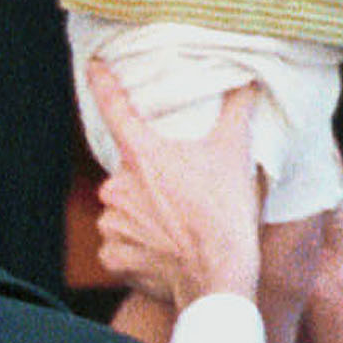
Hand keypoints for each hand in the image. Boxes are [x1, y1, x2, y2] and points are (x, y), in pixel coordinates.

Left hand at [90, 65, 261, 307]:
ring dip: (143, 218)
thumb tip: (248, 78)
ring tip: (176, 230)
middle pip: (129, 174)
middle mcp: (117, 186)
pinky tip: (162, 254)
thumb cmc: (226, 213)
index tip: (93, 66)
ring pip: (122, 212)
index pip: (114, 107)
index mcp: (143, 155)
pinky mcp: (112, 257)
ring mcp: (112, 223)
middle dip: (151, 183)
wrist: (219, 277)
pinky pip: (119, 247)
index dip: (102, 83)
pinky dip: (137, 250)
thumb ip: (237, 111)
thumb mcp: (235, 155)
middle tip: (182, 198)